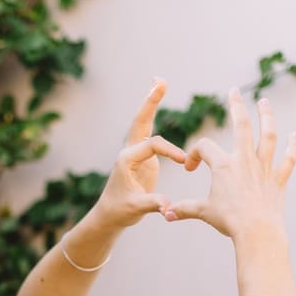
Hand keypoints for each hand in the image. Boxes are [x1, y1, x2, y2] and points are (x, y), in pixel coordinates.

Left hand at [94, 79, 186, 228]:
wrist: (110, 215)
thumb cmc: (120, 211)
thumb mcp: (137, 208)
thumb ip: (153, 204)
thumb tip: (167, 207)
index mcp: (126, 160)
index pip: (152, 145)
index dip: (170, 151)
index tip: (184, 160)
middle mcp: (129, 151)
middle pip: (140, 122)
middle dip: (151, 102)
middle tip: (160, 81)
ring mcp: (135, 152)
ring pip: (143, 122)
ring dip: (150, 102)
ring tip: (158, 80)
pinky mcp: (142, 156)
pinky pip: (149, 130)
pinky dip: (152, 112)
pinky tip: (155, 95)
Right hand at [164, 90, 295, 238]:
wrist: (257, 231)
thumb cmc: (229, 221)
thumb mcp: (203, 212)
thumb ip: (185, 209)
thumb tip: (165, 213)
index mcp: (223, 165)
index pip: (205, 148)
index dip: (194, 155)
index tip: (191, 169)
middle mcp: (244, 160)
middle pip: (241, 125)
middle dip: (236, 106)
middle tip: (234, 91)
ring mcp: (264, 167)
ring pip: (268, 135)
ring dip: (266, 116)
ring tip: (264, 102)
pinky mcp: (278, 179)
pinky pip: (288, 159)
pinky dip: (293, 147)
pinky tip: (295, 136)